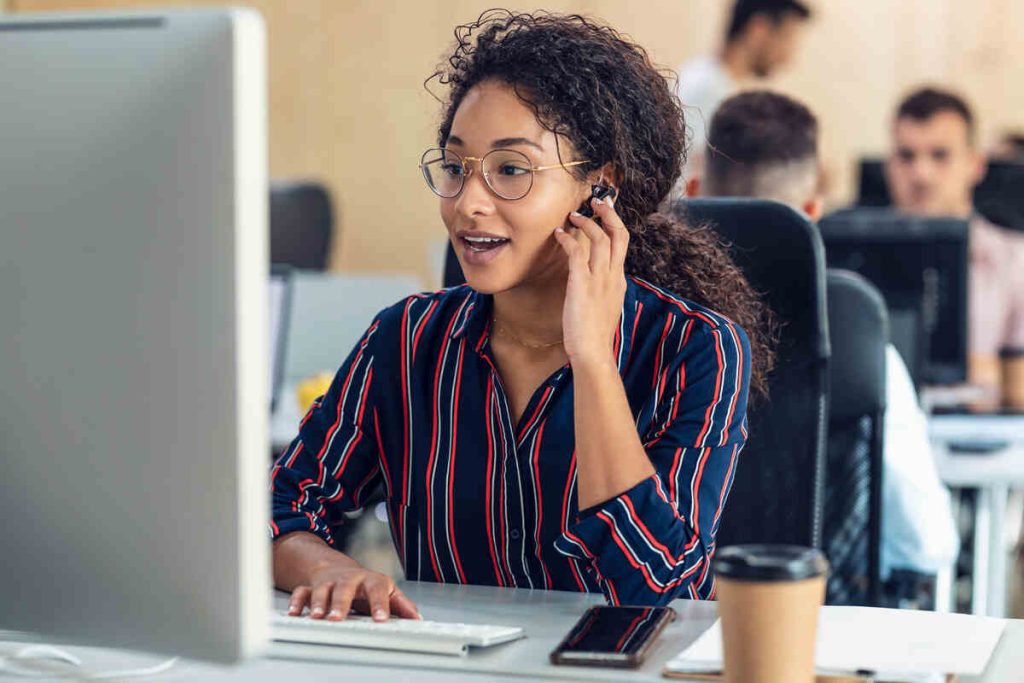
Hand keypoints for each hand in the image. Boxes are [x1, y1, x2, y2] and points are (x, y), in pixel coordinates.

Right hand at [286, 558, 419, 621]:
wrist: (338, 568)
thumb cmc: (365, 585)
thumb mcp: (386, 591)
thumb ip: (401, 605)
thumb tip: (417, 618)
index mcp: (371, 581)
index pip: (377, 590)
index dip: (379, 605)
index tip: (380, 620)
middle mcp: (349, 580)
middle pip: (345, 588)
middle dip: (341, 603)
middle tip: (337, 618)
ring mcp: (330, 583)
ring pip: (322, 589)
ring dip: (319, 602)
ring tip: (317, 617)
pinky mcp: (312, 587)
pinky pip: (302, 592)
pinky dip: (297, 602)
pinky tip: (295, 614)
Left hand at [553, 196, 628, 367]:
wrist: (593, 352)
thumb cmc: (595, 335)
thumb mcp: (604, 307)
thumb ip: (603, 291)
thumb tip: (594, 284)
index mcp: (620, 280)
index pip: (622, 243)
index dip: (615, 223)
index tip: (606, 210)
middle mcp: (614, 276)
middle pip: (619, 234)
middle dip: (609, 213)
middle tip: (597, 200)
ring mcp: (600, 279)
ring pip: (599, 238)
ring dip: (585, 222)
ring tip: (572, 216)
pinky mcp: (583, 284)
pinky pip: (577, 253)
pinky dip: (567, 239)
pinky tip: (558, 234)